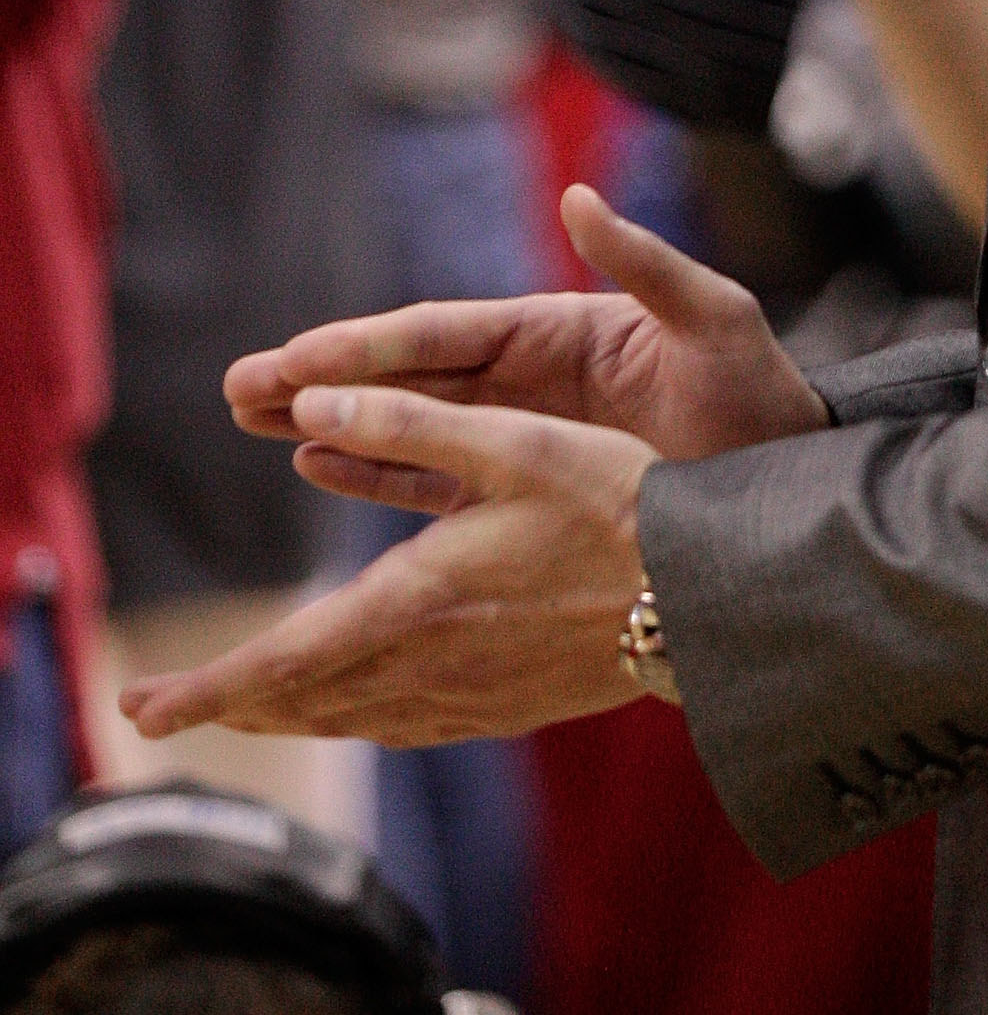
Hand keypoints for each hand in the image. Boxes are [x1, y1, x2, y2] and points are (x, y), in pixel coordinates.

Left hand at [120, 392, 655, 745]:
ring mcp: (471, 697)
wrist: (707, 592)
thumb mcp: (515, 443)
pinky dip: (355, 716)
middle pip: (305, 704)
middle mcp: (431, 664)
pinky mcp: (507, 706)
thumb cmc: (619, 505)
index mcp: (418, 601)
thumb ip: (409, 425)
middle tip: (164, 709)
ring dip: (288, 712)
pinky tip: (358, 703)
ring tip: (247, 702)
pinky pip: (403, 726)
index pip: (282, 663)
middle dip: (228, 706)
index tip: (137, 708)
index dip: (203, 689)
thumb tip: (310, 404)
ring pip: (351, 720)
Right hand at [225, 186, 825, 501]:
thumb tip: (577, 198)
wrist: (792, 482)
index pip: (444, 333)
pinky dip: (375, 473)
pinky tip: (317, 466)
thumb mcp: (715, 318)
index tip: (296, 354)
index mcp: (561, 328)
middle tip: (239, 389)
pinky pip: (437, 479)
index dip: (366, 344)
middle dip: (322, 377)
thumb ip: (645, 263)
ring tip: (255, 419)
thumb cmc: (762, 394)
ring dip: (329, 421)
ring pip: (405, 424)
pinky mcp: (528, 490)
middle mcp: (529, 377)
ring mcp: (522, 433)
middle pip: (406, 375)